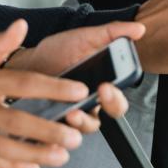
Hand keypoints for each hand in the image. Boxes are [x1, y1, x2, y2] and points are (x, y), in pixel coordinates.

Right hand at [0, 20, 90, 167]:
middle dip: (47, 131)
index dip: (52, 87)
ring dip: (35, 154)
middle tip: (75, 136)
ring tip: (62, 156)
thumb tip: (22, 24)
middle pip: (16, 121)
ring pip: (5, 147)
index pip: (23, 82)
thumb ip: (0, 44)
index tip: (79, 91)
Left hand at [6, 20, 144, 130]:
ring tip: (69, 113)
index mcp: (100, 89)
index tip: (105, 87)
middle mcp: (86, 107)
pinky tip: (48, 123)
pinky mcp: (47, 125)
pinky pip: (52, 138)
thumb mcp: (86, 38)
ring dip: (76, 124)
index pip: (116, 104)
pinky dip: (51, 135)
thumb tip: (139, 29)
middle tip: (89, 100)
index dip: (115, 100)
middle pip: (98, 122)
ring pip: (77, 132)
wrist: (28, 60)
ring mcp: (67, 117)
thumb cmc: (59, 51)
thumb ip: (113, 33)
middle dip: (94, 116)